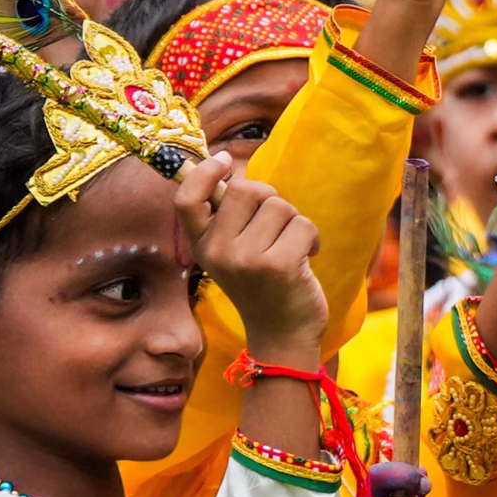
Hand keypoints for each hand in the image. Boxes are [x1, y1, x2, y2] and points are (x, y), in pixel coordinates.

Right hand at [176, 152, 326, 364]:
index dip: (204, 172)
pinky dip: (311, 237)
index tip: (224, 160)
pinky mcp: (278, 265)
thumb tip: (225, 165)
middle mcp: (217, 252)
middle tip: (275, 228)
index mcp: (202, 246)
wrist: (282, 336)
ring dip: (293, 222)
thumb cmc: (263, 285)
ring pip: (279, 206)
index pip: (186, 199)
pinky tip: (305, 259)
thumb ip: (227, 216)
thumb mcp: (232, 253)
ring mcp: (246, 259)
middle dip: (269, 200)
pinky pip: (302, 224)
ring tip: (289, 249)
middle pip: (246, 189)